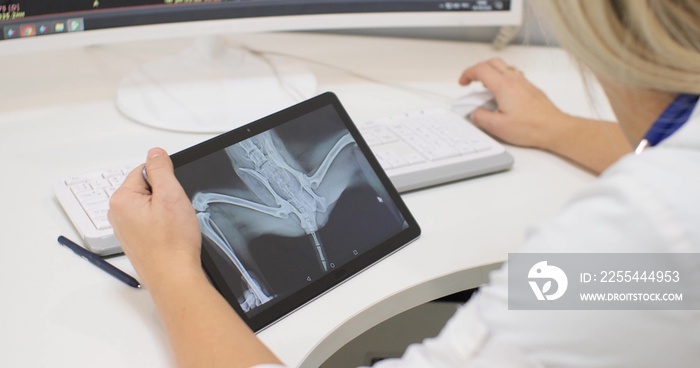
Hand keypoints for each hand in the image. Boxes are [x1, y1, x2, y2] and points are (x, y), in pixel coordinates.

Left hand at [108, 147, 201, 288]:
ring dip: (165, 211)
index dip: (165, 181)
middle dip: (164, 196)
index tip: (173, 196)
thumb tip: (155, 152)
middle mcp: (117, 214)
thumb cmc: (172, 243)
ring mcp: (125, 229)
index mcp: (121, 199)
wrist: (174, 277)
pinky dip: (163, 225)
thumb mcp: (171, 195)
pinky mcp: (135, 241)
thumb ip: (161, 168)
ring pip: (150, 206)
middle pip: (146, 188)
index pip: (144, 170)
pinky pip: (150, 222)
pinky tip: (171, 236)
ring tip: (173, 227)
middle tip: (175, 212)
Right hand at [459, 58, 569, 150]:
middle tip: (471, 81)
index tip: (463, 82)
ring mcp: (524, 83)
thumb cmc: (532, 127)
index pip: (481, 70)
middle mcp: (515, 81)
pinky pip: (514, 76)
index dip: (468, 74)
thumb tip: (475, 113)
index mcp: (504, 87)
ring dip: (491, 73)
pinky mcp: (531, 89)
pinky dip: (502, 79)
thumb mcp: (498, 127)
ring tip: (485, 88)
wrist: (554, 129)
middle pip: (492, 62)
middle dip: (478, 69)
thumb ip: (481, 118)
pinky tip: (502, 94)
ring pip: (504, 67)